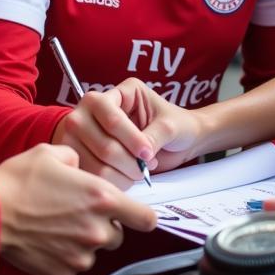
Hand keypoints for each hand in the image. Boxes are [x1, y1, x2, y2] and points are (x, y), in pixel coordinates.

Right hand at [0, 144, 156, 274]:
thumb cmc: (19, 180)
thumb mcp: (53, 153)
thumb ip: (78, 159)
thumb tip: (81, 167)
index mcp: (101, 198)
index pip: (147, 219)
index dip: (142, 215)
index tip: (134, 213)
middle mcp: (97, 230)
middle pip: (118, 235)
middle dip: (105, 225)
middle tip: (79, 212)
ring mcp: (80, 255)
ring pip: (95, 250)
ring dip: (84, 241)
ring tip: (58, 225)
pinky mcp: (63, 273)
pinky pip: (74, 265)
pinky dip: (65, 256)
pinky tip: (46, 240)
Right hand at [51, 77, 198, 187]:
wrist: (184, 143)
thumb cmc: (178, 125)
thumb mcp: (169, 126)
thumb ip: (153, 137)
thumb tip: (138, 157)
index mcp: (121, 93)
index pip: (109, 113)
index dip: (128, 137)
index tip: (147, 153)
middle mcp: (99, 109)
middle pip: (98, 139)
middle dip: (124, 158)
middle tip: (144, 166)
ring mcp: (91, 133)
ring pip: (92, 159)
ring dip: (119, 172)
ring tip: (138, 172)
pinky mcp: (90, 154)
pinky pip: (91, 172)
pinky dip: (111, 181)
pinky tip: (127, 178)